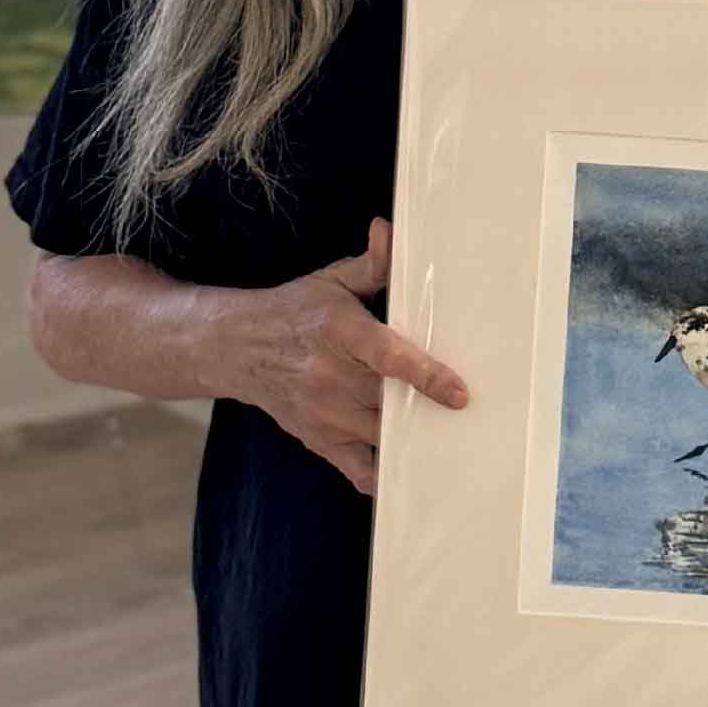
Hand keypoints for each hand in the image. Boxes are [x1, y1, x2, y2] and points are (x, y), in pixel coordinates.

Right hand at [228, 216, 469, 495]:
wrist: (234, 347)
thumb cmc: (295, 312)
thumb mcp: (332, 282)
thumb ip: (372, 265)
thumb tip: (389, 230)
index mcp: (339, 332)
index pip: (388, 358)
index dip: (427, 377)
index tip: (460, 394)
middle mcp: (329, 376)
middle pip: (389, 401)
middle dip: (427, 410)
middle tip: (473, 418)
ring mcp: (322, 414)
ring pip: (380, 437)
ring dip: (415, 440)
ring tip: (455, 441)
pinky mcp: (317, 440)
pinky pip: (357, 471)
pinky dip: (384, 476)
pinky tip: (412, 469)